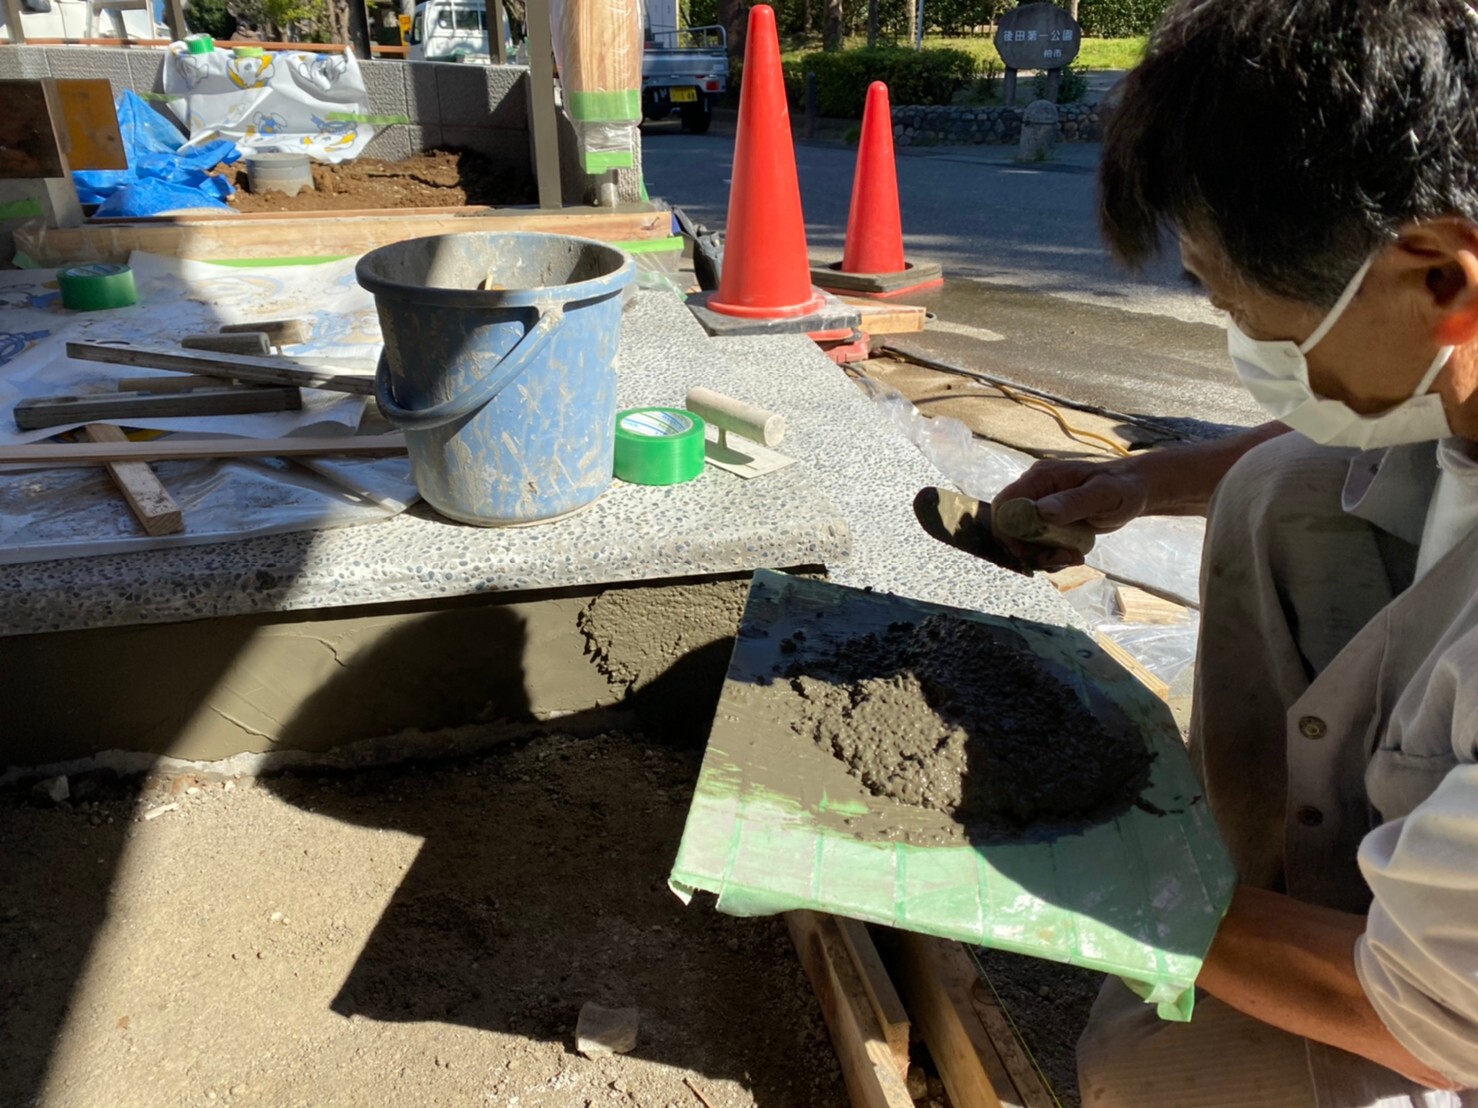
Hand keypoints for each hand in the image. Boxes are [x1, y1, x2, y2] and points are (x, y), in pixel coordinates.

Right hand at [990, 458, 1150, 569]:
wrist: (1135, 491)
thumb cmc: (1124, 488)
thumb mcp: (1104, 495)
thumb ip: (1073, 502)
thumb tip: (1041, 512)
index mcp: (1041, 477)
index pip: (1005, 504)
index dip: (1008, 532)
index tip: (1031, 552)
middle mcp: (1034, 488)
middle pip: (1009, 526)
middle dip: (1028, 550)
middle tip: (1060, 560)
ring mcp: (1039, 504)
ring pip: (1022, 538)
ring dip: (1042, 556)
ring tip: (1072, 558)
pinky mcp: (1047, 519)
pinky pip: (1036, 542)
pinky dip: (1049, 555)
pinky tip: (1072, 556)